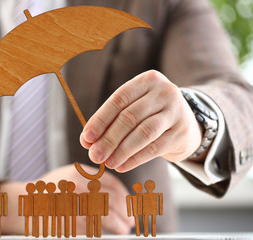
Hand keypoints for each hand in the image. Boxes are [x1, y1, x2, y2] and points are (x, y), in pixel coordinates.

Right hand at [41, 164, 133, 234]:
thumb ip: (88, 181)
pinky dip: (105, 229)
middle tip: (130, 219)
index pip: (111, 182)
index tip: (130, 203)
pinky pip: (93, 224)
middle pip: (111, 198)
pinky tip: (111, 231)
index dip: (124, 195)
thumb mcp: (67, 177)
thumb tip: (114, 195)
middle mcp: (77, 185)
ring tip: (124, 228)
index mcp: (79, 172)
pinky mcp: (68, 218)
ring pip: (106, 212)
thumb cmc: (47, 191)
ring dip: (119, 222)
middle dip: (125, 210)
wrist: (23, 203)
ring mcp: (73, 201)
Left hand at [80, 70, 202, 172]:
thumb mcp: (132, 110)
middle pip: (129, 117)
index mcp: (147, 80)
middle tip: (95, 156)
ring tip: (108, 164)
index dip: (100, 119)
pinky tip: (122, 166)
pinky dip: (135, 159)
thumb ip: (110, 122)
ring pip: (143, 132)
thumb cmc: (150, 115)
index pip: (119, 100)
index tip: (86, 138)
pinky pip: (155, 148)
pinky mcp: (181, 132)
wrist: (186, 123)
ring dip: (122, 150)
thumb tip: (86, 141)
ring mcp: (176, 111)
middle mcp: (164, 92)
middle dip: (109, 139)